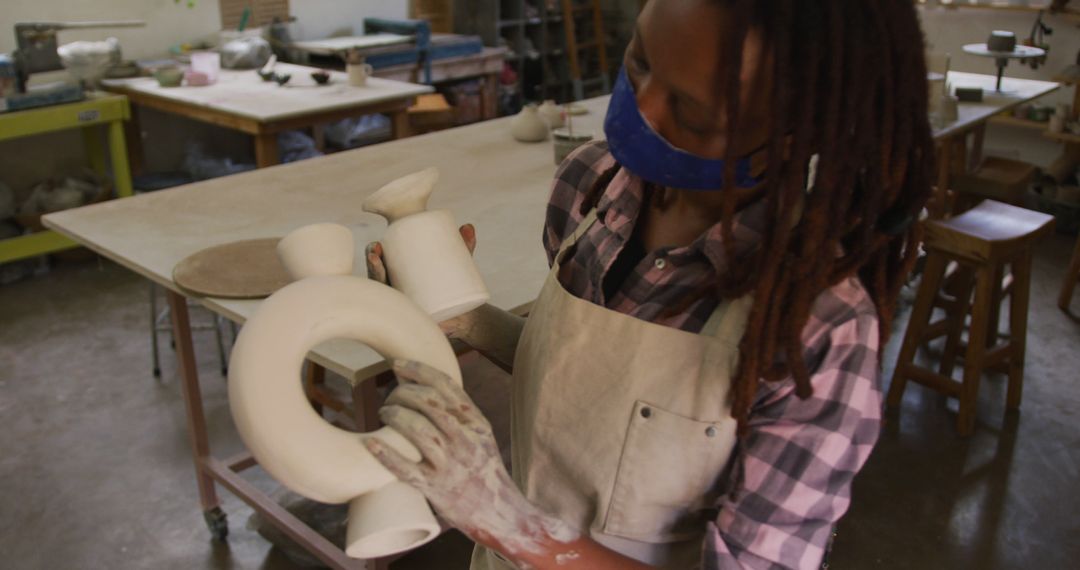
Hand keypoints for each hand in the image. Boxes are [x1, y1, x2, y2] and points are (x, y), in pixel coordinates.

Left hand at [362, 360, 555, 552]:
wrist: (498, 511)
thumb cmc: (484, 469)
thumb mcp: (481, 435)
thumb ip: (459, 413)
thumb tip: (424, 386)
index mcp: (477, 424)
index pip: (447, 387)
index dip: (419, 370)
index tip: (397, 364)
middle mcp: (466, 441)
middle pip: (430, 404)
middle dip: (405, 393)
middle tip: (390, 395)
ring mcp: (450, 465)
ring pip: (419, 431)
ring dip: (396, 416)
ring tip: (383, 412)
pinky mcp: (435, 488)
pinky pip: (406, 469)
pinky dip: (386, 455)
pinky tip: (370, 443)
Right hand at [365, 224, 477, 338]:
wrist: (465, 315)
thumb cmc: (454, 285)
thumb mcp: (457, 264)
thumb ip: (463, 247)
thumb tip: (468, 227)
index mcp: (401, 273)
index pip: (382, 262)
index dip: (374, 253)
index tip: (377, 245)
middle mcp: (396, 288)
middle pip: (377, 277)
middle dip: (372, 266)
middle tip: (375, 255)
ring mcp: (401, 304)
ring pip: (384, 294)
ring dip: (375, 283)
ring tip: (377, 271)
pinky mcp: (410, 317)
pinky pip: (394, 316)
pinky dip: (387, 311)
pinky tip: (381, 305)